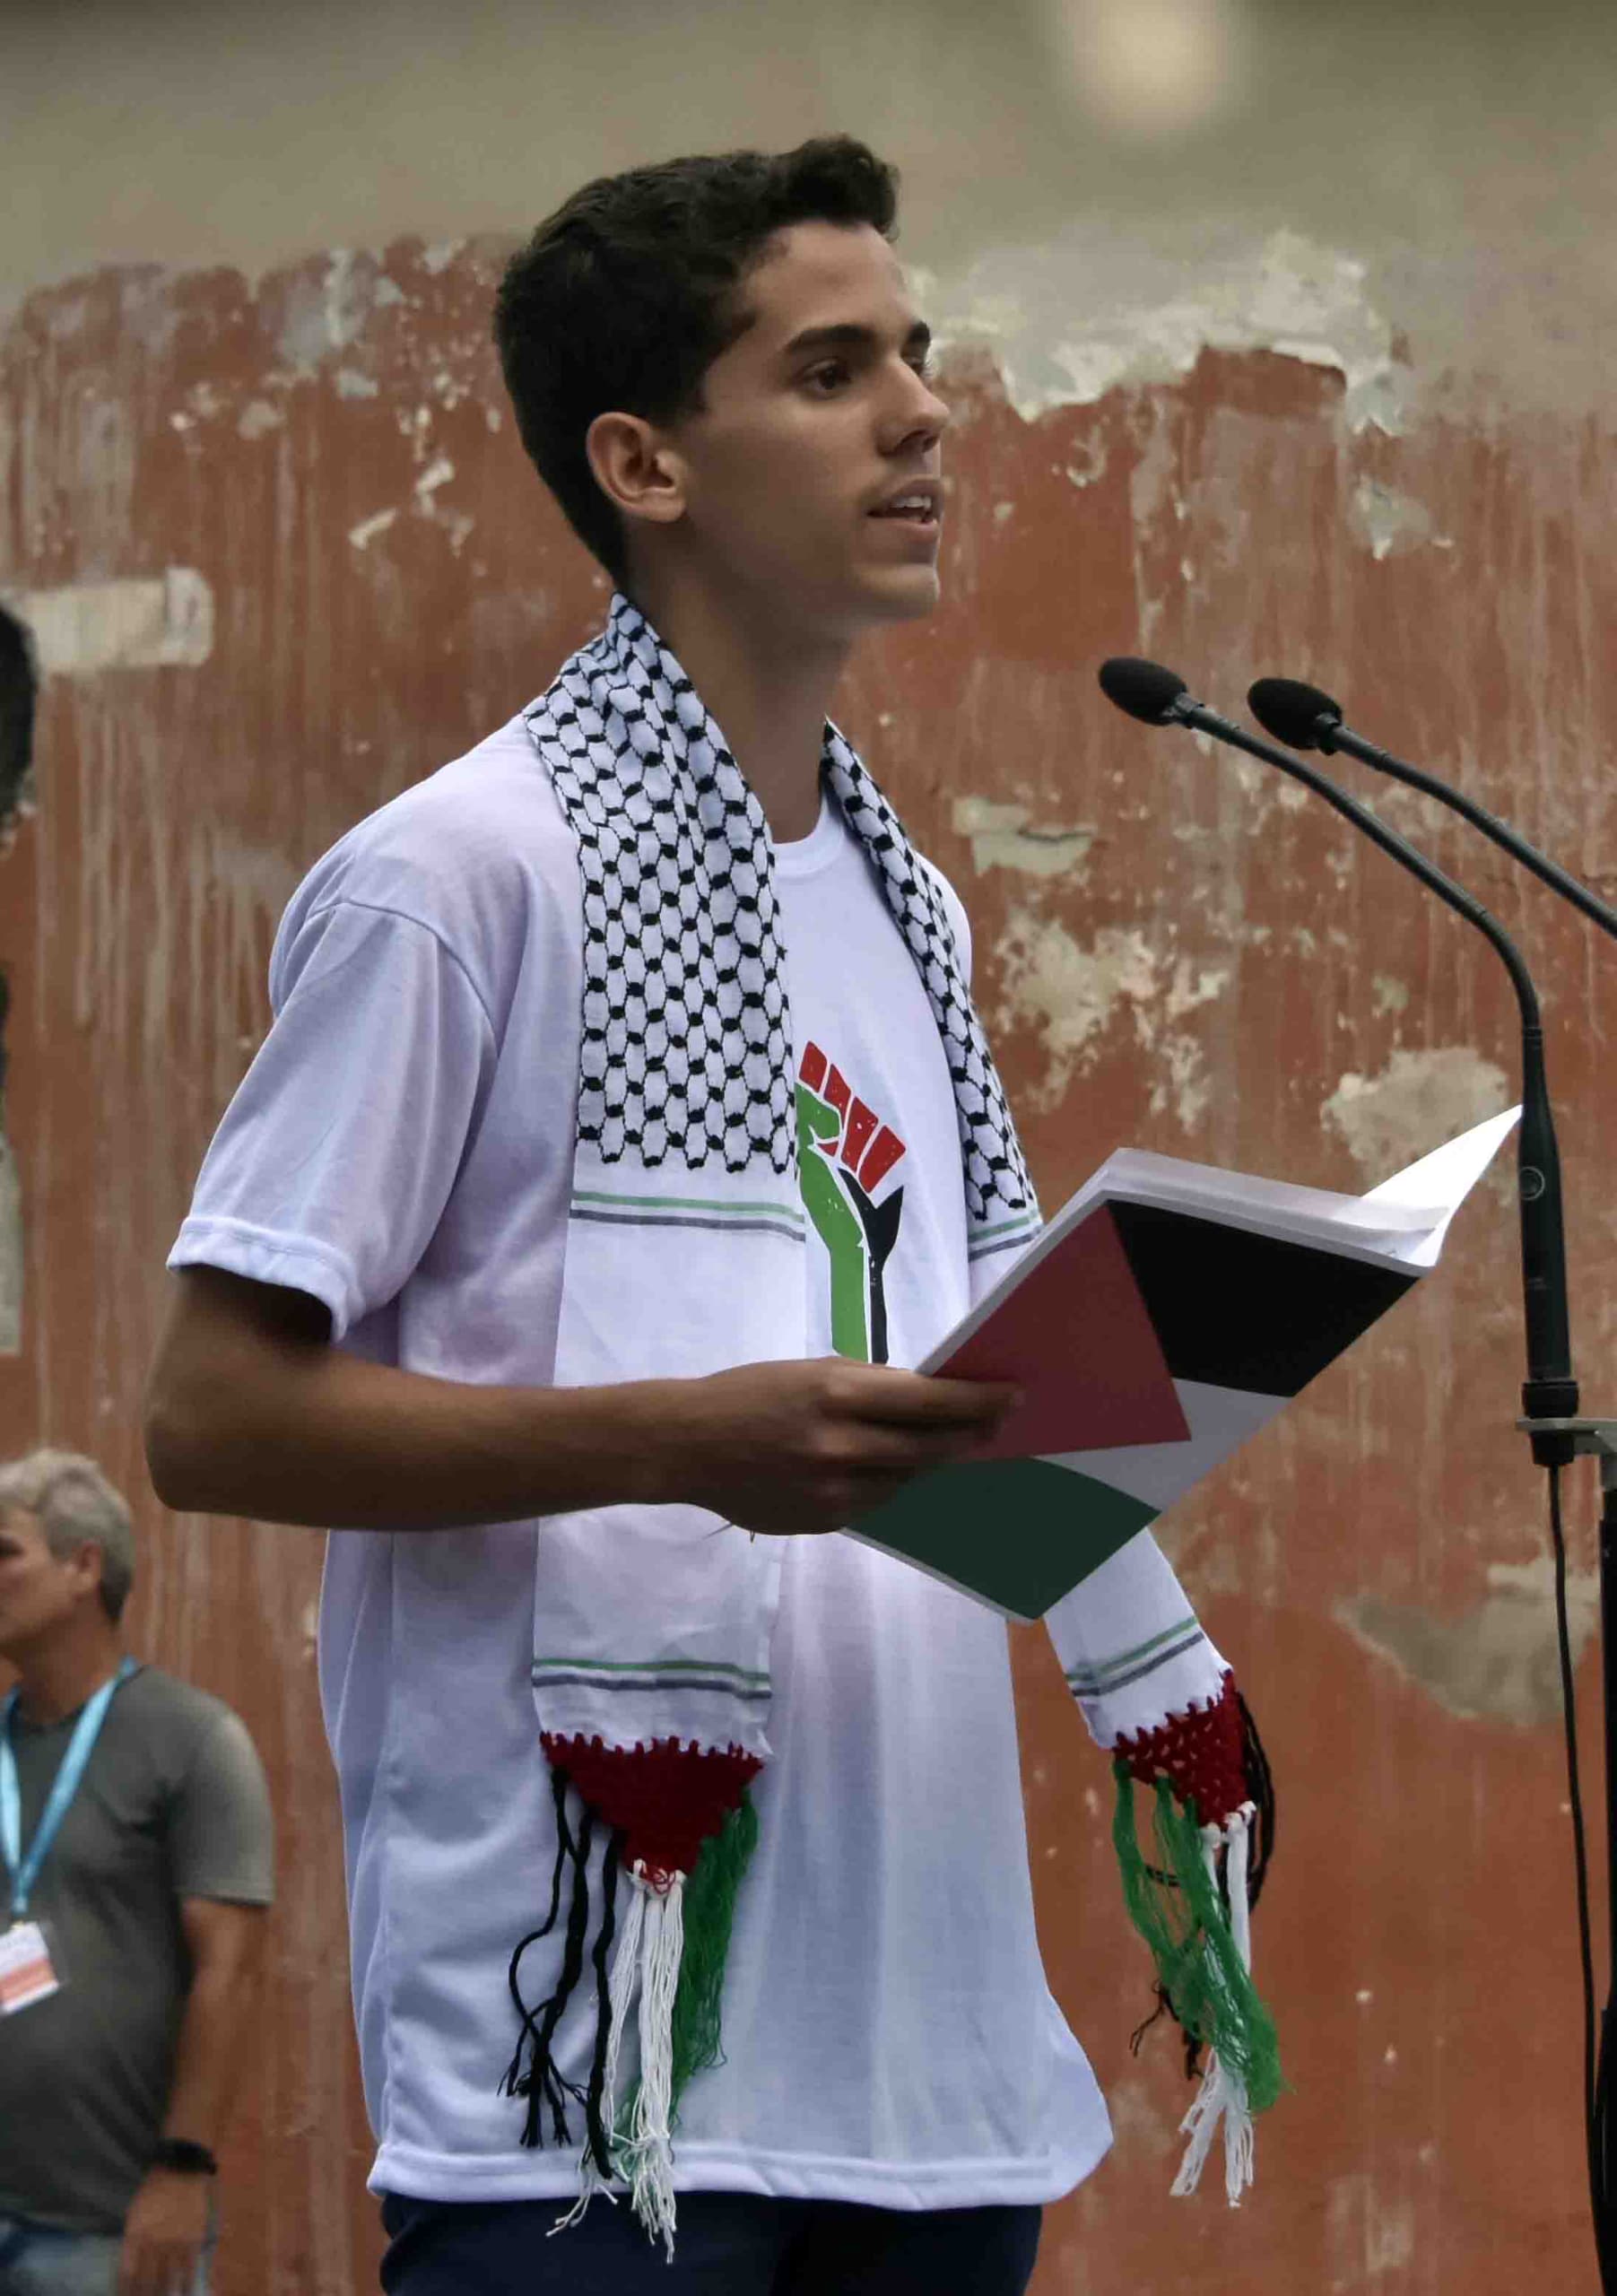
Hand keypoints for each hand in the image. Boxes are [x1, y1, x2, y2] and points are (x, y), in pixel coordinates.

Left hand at [118, 2169, 209, 2295]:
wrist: (181, 2172)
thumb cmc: (152, 2191)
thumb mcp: (133, 2214)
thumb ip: (131, 2241)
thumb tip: (130, 2266)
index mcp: (135, 2236)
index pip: (126, 2275)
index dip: (125, 2292)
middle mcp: (153, 2245)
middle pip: (146, 2282)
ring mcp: (174, 2245)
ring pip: (167, 2281)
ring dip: (162, 2295)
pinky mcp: (193, 2242)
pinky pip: (189, 2272)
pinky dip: (185, 2287)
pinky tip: (183, 2295)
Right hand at [658, 1356, 1019, 1534]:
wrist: (687, 1445)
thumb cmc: (749, 1394)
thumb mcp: (810, 1371)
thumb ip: (867, 1387)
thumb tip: (927, 1400)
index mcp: (838, 1393)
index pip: (931, 1402)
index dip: (979, 1402)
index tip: (1012, 1397)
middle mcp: (842, 1445)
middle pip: (932, 1447)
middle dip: (971, 1435)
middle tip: (997, 1426)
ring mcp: (834, 1490)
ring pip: (908, 1479)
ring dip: (930, 1462)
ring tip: (948, 1446)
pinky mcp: (825, 1521)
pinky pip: (878, 1502)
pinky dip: (890, 1483)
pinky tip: (889, 1469)